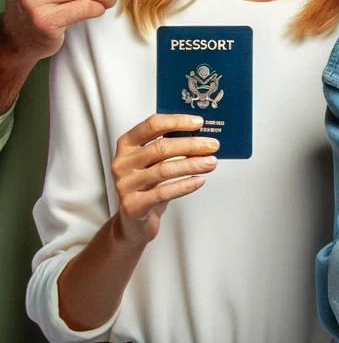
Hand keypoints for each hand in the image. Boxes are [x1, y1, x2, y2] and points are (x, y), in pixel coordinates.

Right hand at [111, 114, 218, 247]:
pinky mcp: (133, 205)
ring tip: (211, 162)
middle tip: (212, 145)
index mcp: (127, 145)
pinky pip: (163, 192)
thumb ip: (171, 146)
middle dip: (191, 145)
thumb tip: (202, 136)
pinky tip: (199, 181)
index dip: (177, 121)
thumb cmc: (148, 185)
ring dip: (192, 164)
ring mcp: (125, 184)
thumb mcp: (155, 162)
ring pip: (164, 170)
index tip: (199, 122)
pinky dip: (185, 186)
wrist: (134, 220)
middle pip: (160, 148)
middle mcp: (122, 163)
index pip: (152, 125)